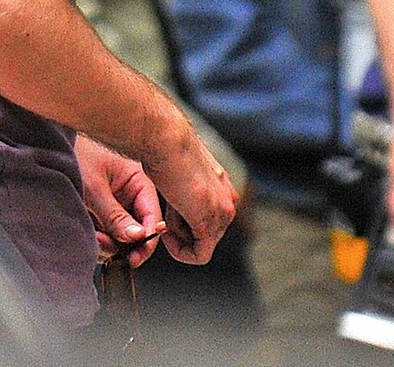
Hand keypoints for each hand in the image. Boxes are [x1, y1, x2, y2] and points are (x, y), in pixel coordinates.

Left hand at [75, 135, 165, 267]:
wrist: (50, 146)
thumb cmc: (77, 153)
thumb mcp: (95, 188)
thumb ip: (116, 215)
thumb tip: (138, 237)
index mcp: (138, 179)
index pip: (153, 214)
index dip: (148, 238)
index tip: (136, 256)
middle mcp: (130, 191)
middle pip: (138, 228)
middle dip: (124, 242)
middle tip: (108, 247)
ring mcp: (117, 201)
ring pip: (122, 234)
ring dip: (109, 241)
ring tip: (93, 234)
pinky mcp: (103, 209)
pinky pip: (108, 231)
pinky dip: (99, 236)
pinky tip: (89, 230)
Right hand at [144, 129, 237, 265]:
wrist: (165, 139)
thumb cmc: (165, 148)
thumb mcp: (180, 172)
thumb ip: (186, 192)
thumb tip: (178, 207)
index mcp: (223, 185)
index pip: (207, 219)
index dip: (183, 220)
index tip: (167, 212)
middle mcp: (228, 198)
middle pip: (206, 234)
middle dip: (182, 229)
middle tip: (166, 213)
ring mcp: (223, 211)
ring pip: (202, 244)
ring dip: (179, 236)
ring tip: (167, 212)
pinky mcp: (211, 223)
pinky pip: (199, 255)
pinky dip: (180, 252)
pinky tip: (167, 234)